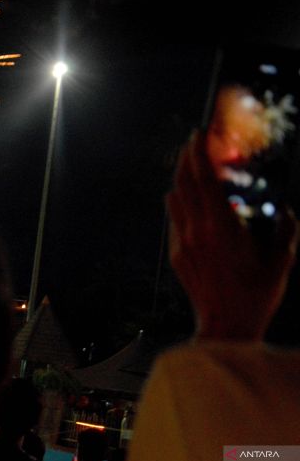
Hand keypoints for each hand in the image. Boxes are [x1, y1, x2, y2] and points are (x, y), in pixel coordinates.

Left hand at [166, 131, 297, 340]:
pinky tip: (187, 199)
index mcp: (222, 226)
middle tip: (192, 143)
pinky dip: (179, 202)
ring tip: (190, 166)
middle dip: (186, 159)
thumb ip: (285, 229)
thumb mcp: (281, 259)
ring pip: (175, 199)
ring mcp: (183, 241)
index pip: (204, 179)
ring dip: (181, 179)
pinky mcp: (177, 253)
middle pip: (184, 183)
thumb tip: (286, 210)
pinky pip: (175, 218)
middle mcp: (197, 229)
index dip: (200, 154)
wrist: (225, 325)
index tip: (199, 135)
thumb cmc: (255, 295)